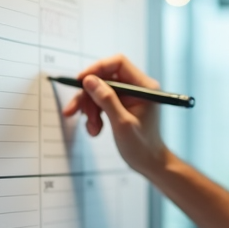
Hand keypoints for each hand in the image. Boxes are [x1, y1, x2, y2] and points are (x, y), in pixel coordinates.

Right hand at [60, 54, 169, 177]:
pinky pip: (101, 102)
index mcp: (144, 87)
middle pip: (105, 78)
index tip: (80, 81)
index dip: (97, 68)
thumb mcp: (122, 124)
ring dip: (90, 109)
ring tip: (92, 129)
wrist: (149, 164)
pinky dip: (94, 115)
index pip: (118, 63)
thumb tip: (89, 80)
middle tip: (78, 113)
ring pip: (99, 91)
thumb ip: (107, 100)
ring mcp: (129, 96)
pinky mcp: (121, 105)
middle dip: (89, 96)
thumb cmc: (142, 147)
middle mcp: (137, 88)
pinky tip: (95, 130)